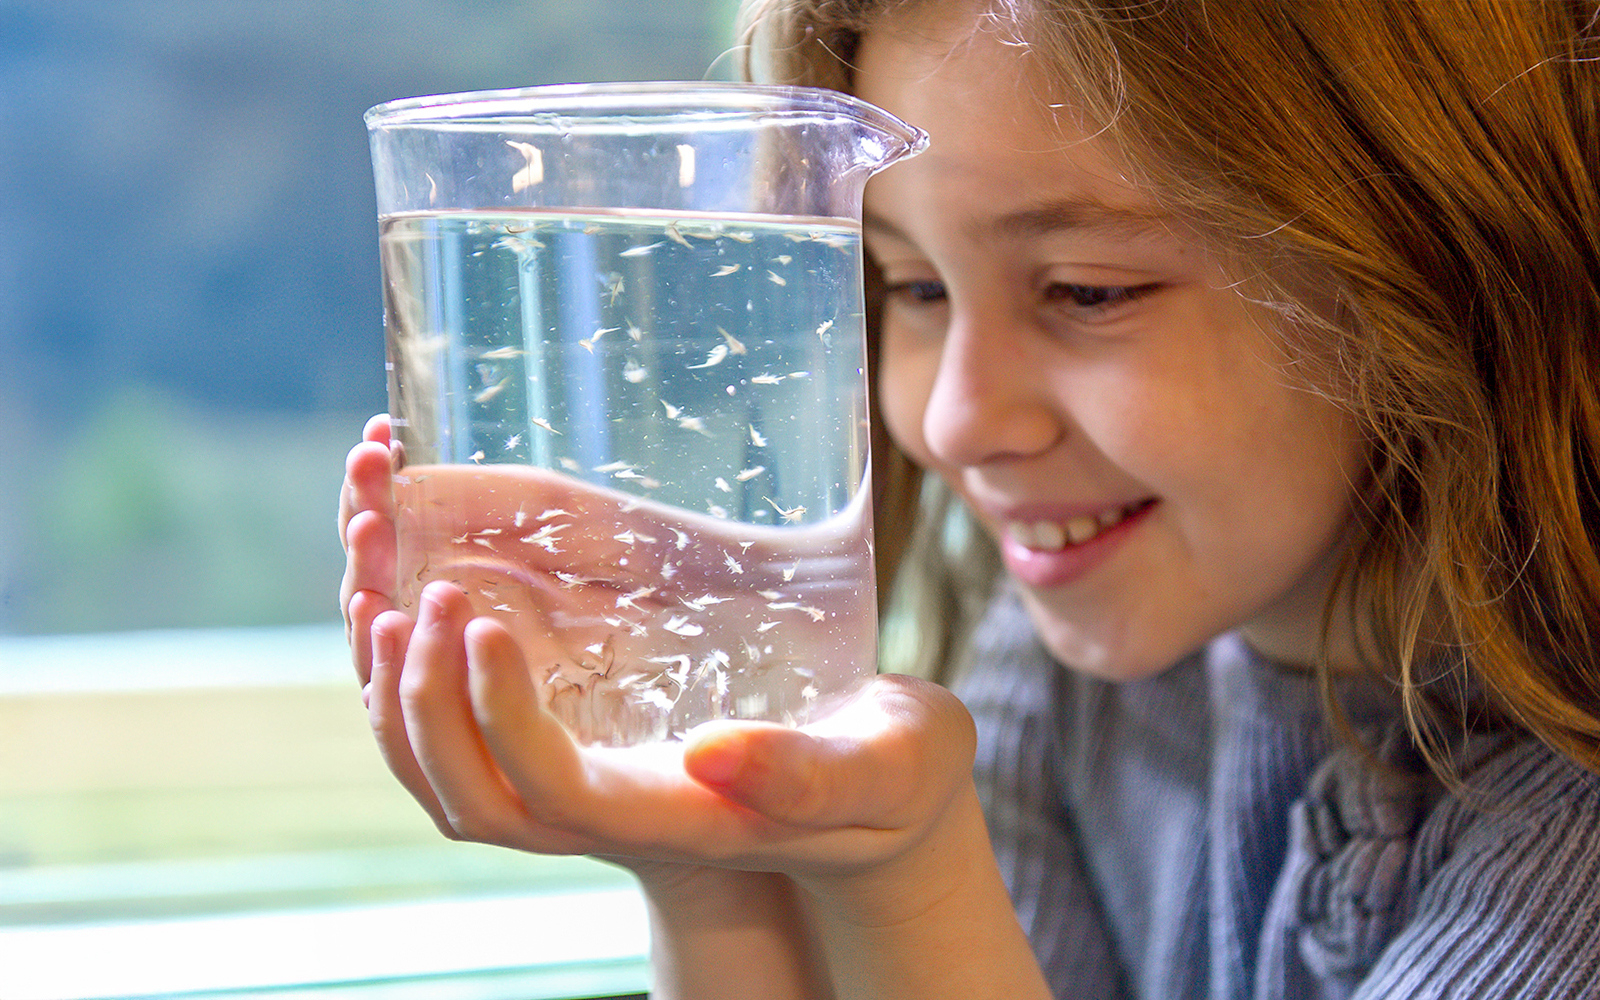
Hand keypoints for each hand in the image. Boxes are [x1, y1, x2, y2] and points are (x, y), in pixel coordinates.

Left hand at [339, 416, 1036, 997]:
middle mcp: (608, 817)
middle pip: (467, 794)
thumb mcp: (883, 772)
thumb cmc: (893, 780)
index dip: (498, 715)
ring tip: (369, 564)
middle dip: (413, 695)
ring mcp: (584, 787)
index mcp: (673, 821)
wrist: (875, 799)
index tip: (480, 618)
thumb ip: (808, 773)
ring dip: (389, 679)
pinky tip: (408, 570)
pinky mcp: (580, 744)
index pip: (550, 792)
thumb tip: (711, 756)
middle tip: (396, 586)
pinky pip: (465, 726)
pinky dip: (414, 663)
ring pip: (446, 771)